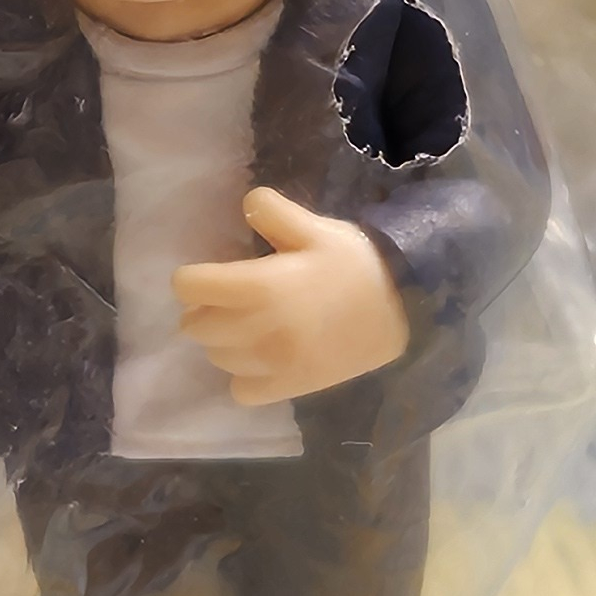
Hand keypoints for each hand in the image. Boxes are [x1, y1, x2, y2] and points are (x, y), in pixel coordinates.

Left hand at [171, 189, 412, 404]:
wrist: (406, 305)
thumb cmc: (355, 262)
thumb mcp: (314, 227)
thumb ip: (272, 212)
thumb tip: (245, 205)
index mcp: (259, 285)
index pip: (189, 286)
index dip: (193, 277)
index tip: (209, 274)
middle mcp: (258, 328)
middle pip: (196, 326)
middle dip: (204, 309)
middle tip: (227, 299)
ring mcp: (274, 363)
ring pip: (217, 357)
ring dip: (223, 341)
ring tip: (246, 327)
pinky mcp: (291, 386)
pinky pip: (242, 390)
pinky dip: (244, 376)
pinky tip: (261, 358)